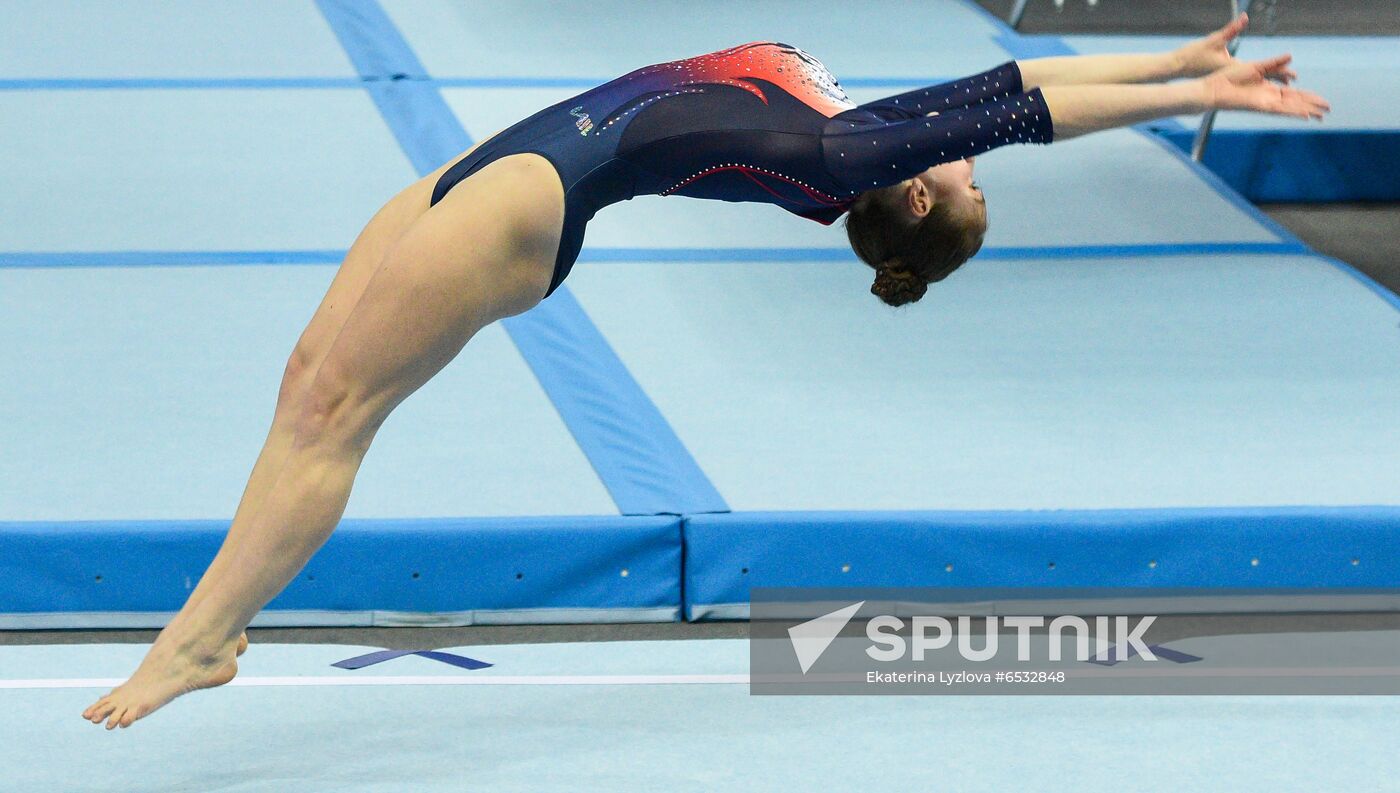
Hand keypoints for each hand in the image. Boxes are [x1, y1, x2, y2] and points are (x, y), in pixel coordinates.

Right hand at [1174, 14, 1286, 79]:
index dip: (1279, 72)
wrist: (1179, 66)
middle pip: (1262, 77)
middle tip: (1293, 80)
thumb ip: (1231, 29)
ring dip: (1268, 79)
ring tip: (1281, 82)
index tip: (1292, 76)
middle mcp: (1235, 74)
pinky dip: (1257, 78)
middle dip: (1277, 78)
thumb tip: (1243, 17)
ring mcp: (1230, 76)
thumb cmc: (1195, 54)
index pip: (1263, 71)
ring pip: (1255, 79)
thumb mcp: (1214, 39)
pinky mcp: (1226, 74)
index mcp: (1235, 67)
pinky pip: (1246, 78)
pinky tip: (1262, 80)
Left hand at [1202, 56, 1329, 119]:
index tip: (1321, 101)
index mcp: (1269, 90)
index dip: (1308, 97)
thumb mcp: (1257, 67)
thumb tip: (1290, 57)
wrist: (1214, 88)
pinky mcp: (1260, 107)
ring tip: (1321, 115)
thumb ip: (1274, 64)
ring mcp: (1265, 104)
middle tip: (1327, 110)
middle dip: (1312, 106)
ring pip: (1291, 108)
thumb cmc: (1230, 78)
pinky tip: (1304, 115)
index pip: (1294, 95)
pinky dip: (1293, 112)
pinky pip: (1280, 110)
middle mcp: (1269, 99)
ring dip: (1306, 111)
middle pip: (1296, 103)